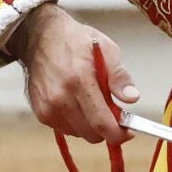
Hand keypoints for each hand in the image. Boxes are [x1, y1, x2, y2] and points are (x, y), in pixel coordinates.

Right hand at [5, 5, 136, 145]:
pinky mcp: (41, 112)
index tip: (128, 132)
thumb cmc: (75, 41)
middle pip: (91, 134)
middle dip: (106, 128)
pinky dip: (76, 122)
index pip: (102, 122)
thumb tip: (132, 98)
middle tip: (112, 113)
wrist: (39, 37)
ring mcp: (48, 107)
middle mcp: (60, 97)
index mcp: (79, 80)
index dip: (119, 133)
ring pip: (79, 134)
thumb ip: (119, 76)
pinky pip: (66, 129)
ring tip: (91, 103)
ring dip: (90, 126)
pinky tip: (76, 103)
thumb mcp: (106, 49)